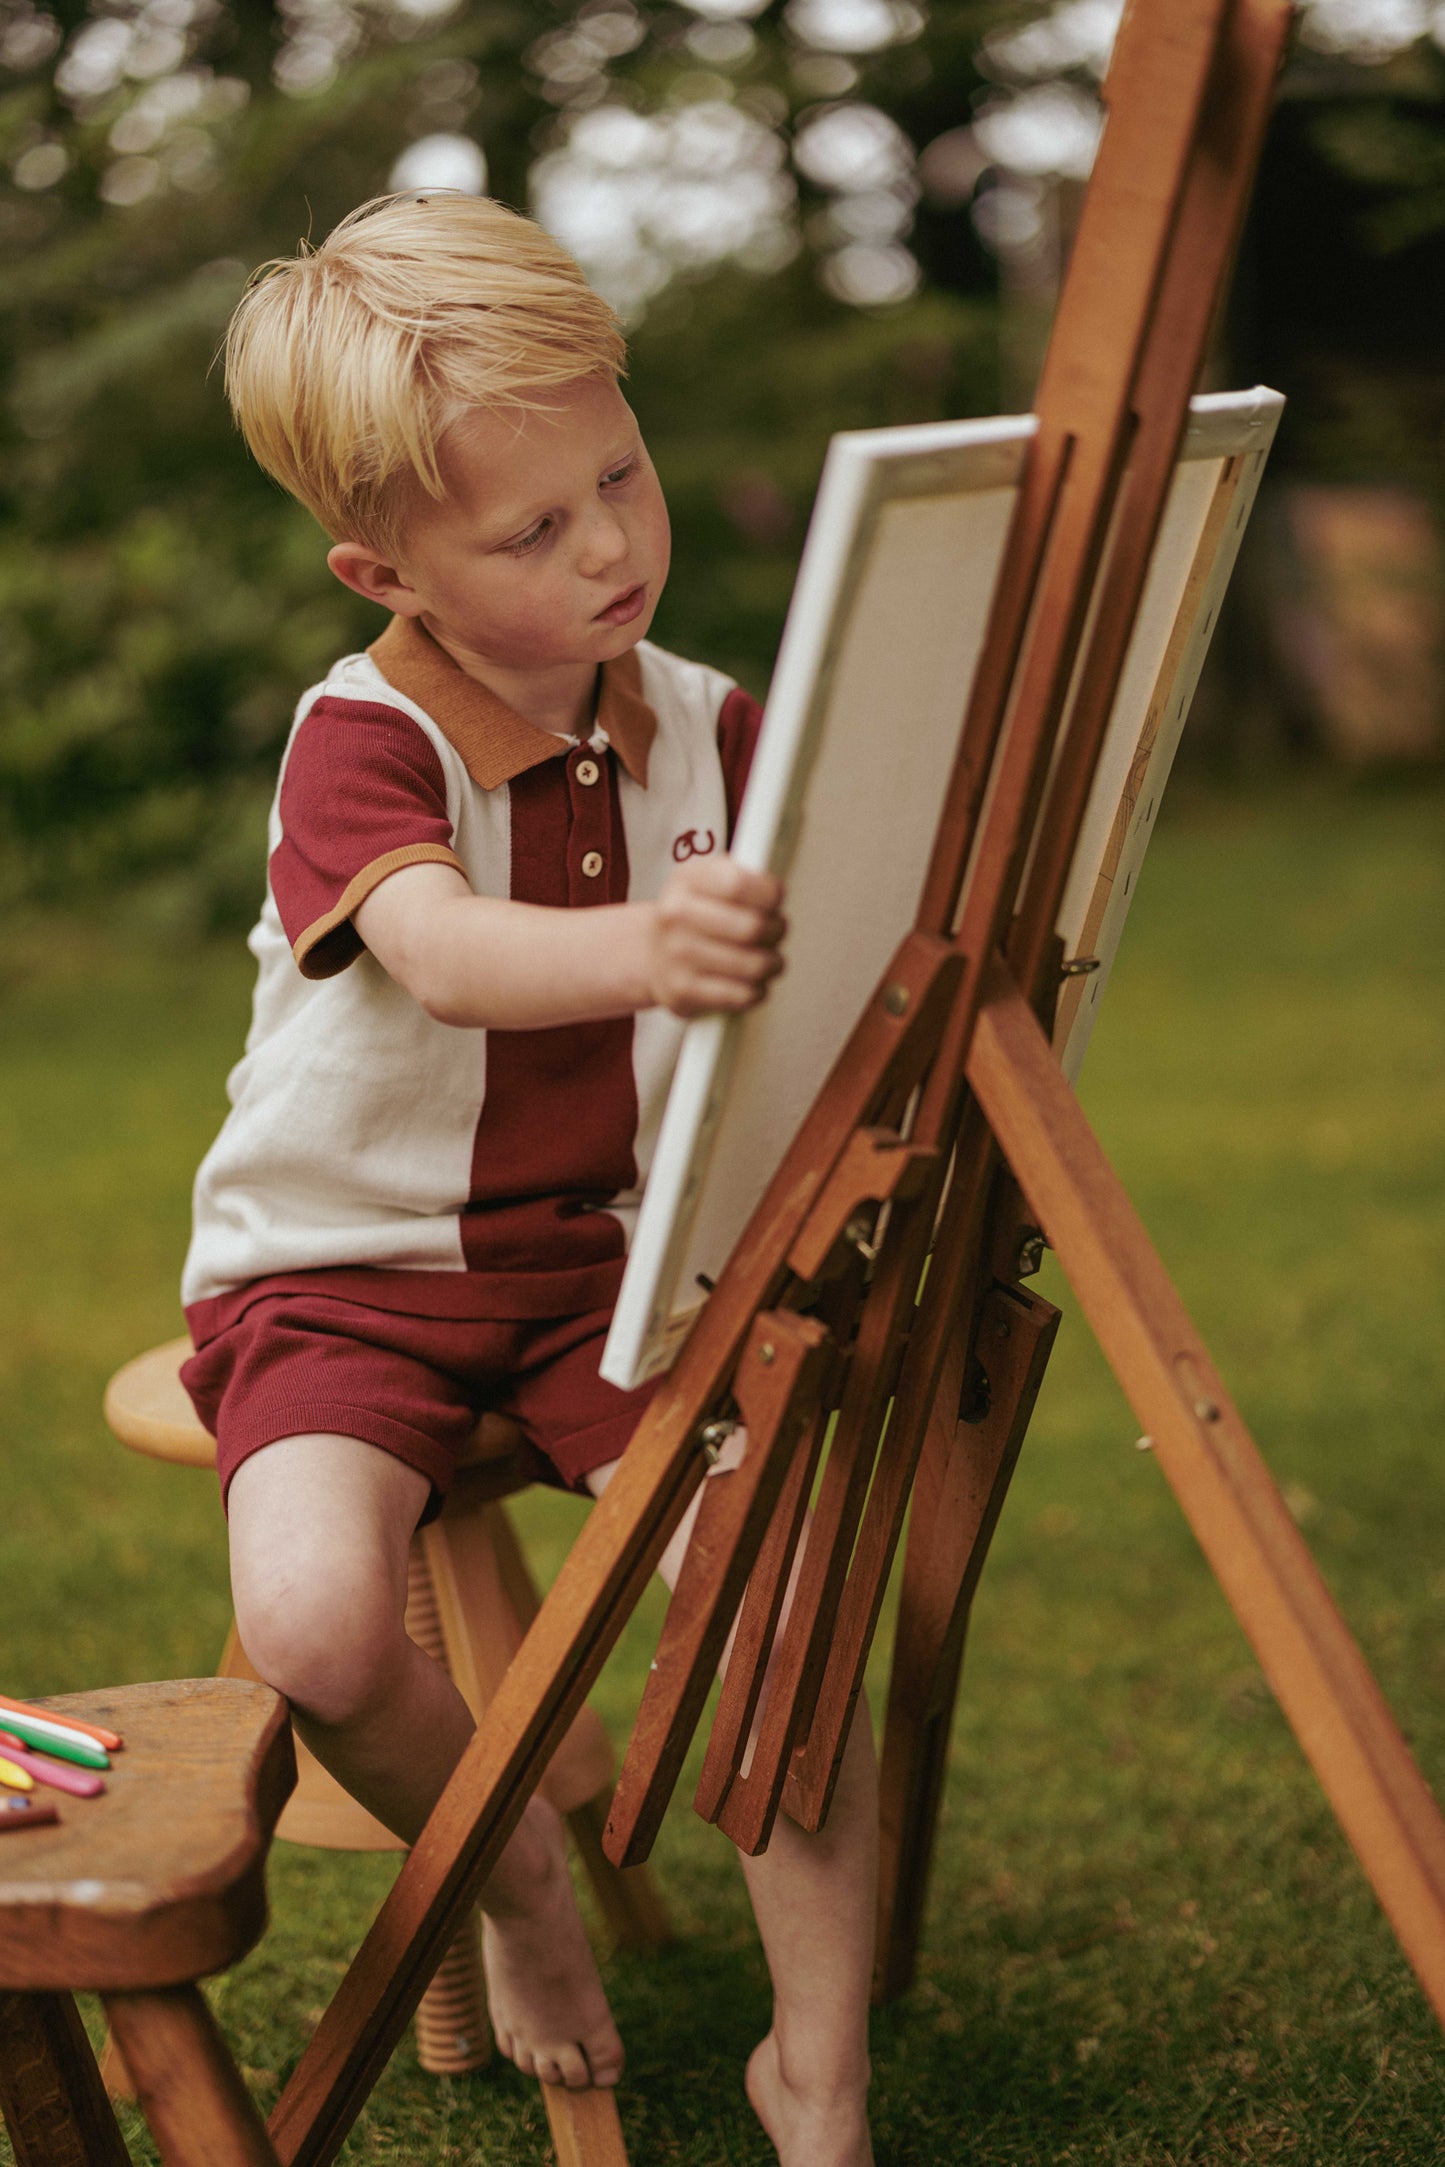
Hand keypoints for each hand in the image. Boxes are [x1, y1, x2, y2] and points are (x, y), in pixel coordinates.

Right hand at [648, 855, 785, 1018]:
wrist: (652, 955)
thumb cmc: (695, 916)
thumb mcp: (710, 880)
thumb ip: (744, 879)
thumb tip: (776, 893)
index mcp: (686, 879)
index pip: (738, 884)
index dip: (770, 894)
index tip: (775, 900)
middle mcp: (674, 915)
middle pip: (752, 927)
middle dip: (777, 930)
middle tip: (776, 932)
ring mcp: (675, 956)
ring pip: (754, 964)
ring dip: (773, 963)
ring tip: (769, 959)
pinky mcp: (682, 992)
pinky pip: (742, 995)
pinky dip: (758, 990)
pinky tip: (752, 981)